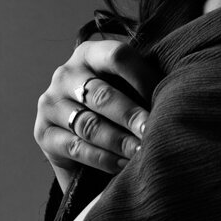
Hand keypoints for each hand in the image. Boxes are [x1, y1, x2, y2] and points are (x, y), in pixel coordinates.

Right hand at [34, 36, 156, 187]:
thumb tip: (177, 95)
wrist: (85, 145)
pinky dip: (103, 158)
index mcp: (89, 54)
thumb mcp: (129, 91)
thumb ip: (144, 88)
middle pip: (102, 94)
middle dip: (132, 116)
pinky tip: (124, 166)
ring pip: (90, 124)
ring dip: (120, 141)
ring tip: (143, 153)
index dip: (143, 77)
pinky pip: (77, 147)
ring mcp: (50, 104)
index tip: (166, 98)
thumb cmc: (118, 111)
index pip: (117, 56)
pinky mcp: (43, 134)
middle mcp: (65, 75)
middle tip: (153, 132)